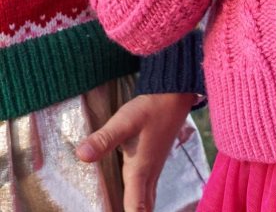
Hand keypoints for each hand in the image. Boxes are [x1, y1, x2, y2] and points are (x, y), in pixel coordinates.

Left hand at [76, 92, 197, 211]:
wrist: (174, 95)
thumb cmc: (150, 108)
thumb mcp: (124, 122)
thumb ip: (104, 139)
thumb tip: (82, 156)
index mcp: (140, 172)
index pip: (136, 209)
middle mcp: (149, 174)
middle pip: (144, 209)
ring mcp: (154, 168)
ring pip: (148, 200)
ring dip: (138, 210)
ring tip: (126, 211)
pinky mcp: (154, 160)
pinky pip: (149, 190)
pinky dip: (142, 202)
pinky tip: (134, 198)